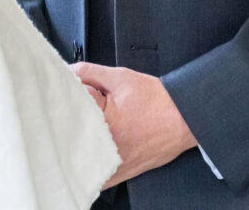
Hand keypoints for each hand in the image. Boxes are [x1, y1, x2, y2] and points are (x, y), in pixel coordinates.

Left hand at [72, 62, 196, 186]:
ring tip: (90, 123)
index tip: (75, 90)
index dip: (69, 95)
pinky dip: (88, 158)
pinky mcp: (116, 175)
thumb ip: (89, 72)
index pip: (66, 106)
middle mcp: (105, 149)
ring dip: (77, 138)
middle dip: (70, 116)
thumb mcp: (121, 76)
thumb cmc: (157, 100)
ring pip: (77, 154)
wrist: (183, 118)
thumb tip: (66, 73)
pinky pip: (91, 172)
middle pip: (68, 132)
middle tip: (81, 105)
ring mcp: (110, 166)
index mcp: (103, 123)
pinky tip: (94, 143)